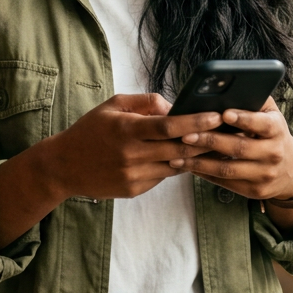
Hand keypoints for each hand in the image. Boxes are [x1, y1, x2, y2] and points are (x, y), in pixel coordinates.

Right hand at [0, 93, 220, 248]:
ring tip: (214, 144)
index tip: (216, 115)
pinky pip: (162, 176)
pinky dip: (174, 166)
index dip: (195, 121)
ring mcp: (134, 176)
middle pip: (180, 149)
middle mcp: (132, 155)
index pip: (169, 126)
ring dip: (195, 156)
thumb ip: (145, 102)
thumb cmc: (90, 130)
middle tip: (227, 131)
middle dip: (206, 140)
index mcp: (127, 130)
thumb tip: (174, 106)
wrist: (64, 166)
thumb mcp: (113, 105)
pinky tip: (184, 157)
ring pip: (175, 166)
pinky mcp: (135, 189)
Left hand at [169, 96, 292, 203]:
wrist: (290, 169)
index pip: (262, 124)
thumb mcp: (269, 114)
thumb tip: (226, 85)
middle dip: (210, 140)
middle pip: (239, 147)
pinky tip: (188, 165)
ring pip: (228, 169)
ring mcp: (264, 175)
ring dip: (200, 162)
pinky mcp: (255, 191)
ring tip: (177, 154)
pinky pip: (225, 182)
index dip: (243, 119)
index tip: (224, 113)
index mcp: (277, 130)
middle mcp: (273, 153)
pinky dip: (204, 173)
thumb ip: (252, 100)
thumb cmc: (270, 132)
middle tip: (185, 135)